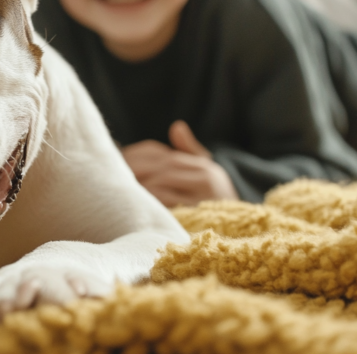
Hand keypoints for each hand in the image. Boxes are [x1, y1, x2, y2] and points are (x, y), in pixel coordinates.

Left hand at [121, 121, 237, 206]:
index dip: (141, 159)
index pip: (168, 158)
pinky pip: (167, 208)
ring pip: (162, 186)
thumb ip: (189, 150)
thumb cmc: (214, 198)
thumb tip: (177, 126)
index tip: (119, 162)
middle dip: (137, 172)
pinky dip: (150, 205)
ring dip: (140, 188)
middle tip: (115, 175)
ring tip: (122, 189)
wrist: (241, 230)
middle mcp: (207, 179)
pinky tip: (136, 206)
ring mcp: (203, 199)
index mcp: (205, 168)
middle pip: (163, 170)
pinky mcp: (196, 217)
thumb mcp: (205, 172)